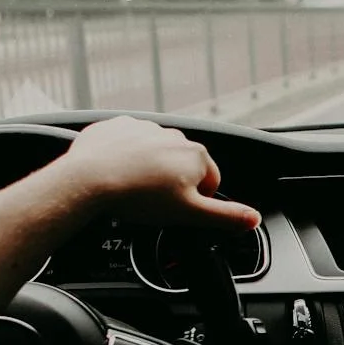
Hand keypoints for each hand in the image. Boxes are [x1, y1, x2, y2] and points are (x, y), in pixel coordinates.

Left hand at [53, 116, 258, 230]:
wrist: (90, 178)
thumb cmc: (140, 197)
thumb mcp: (189, 214)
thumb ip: (225, 216)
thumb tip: (253, 219)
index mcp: (196, 155)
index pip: (209, 181)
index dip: (194, 200)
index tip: (176, 209)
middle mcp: (174, 135)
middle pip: (181, 166)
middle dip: (171, 183)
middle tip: (152, 203)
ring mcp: (145, 127)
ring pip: (154, 154)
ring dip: (148, 168)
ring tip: (131, 188)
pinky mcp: (117, 126)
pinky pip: (126, 142)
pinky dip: (123, 156)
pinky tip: (115, 172)